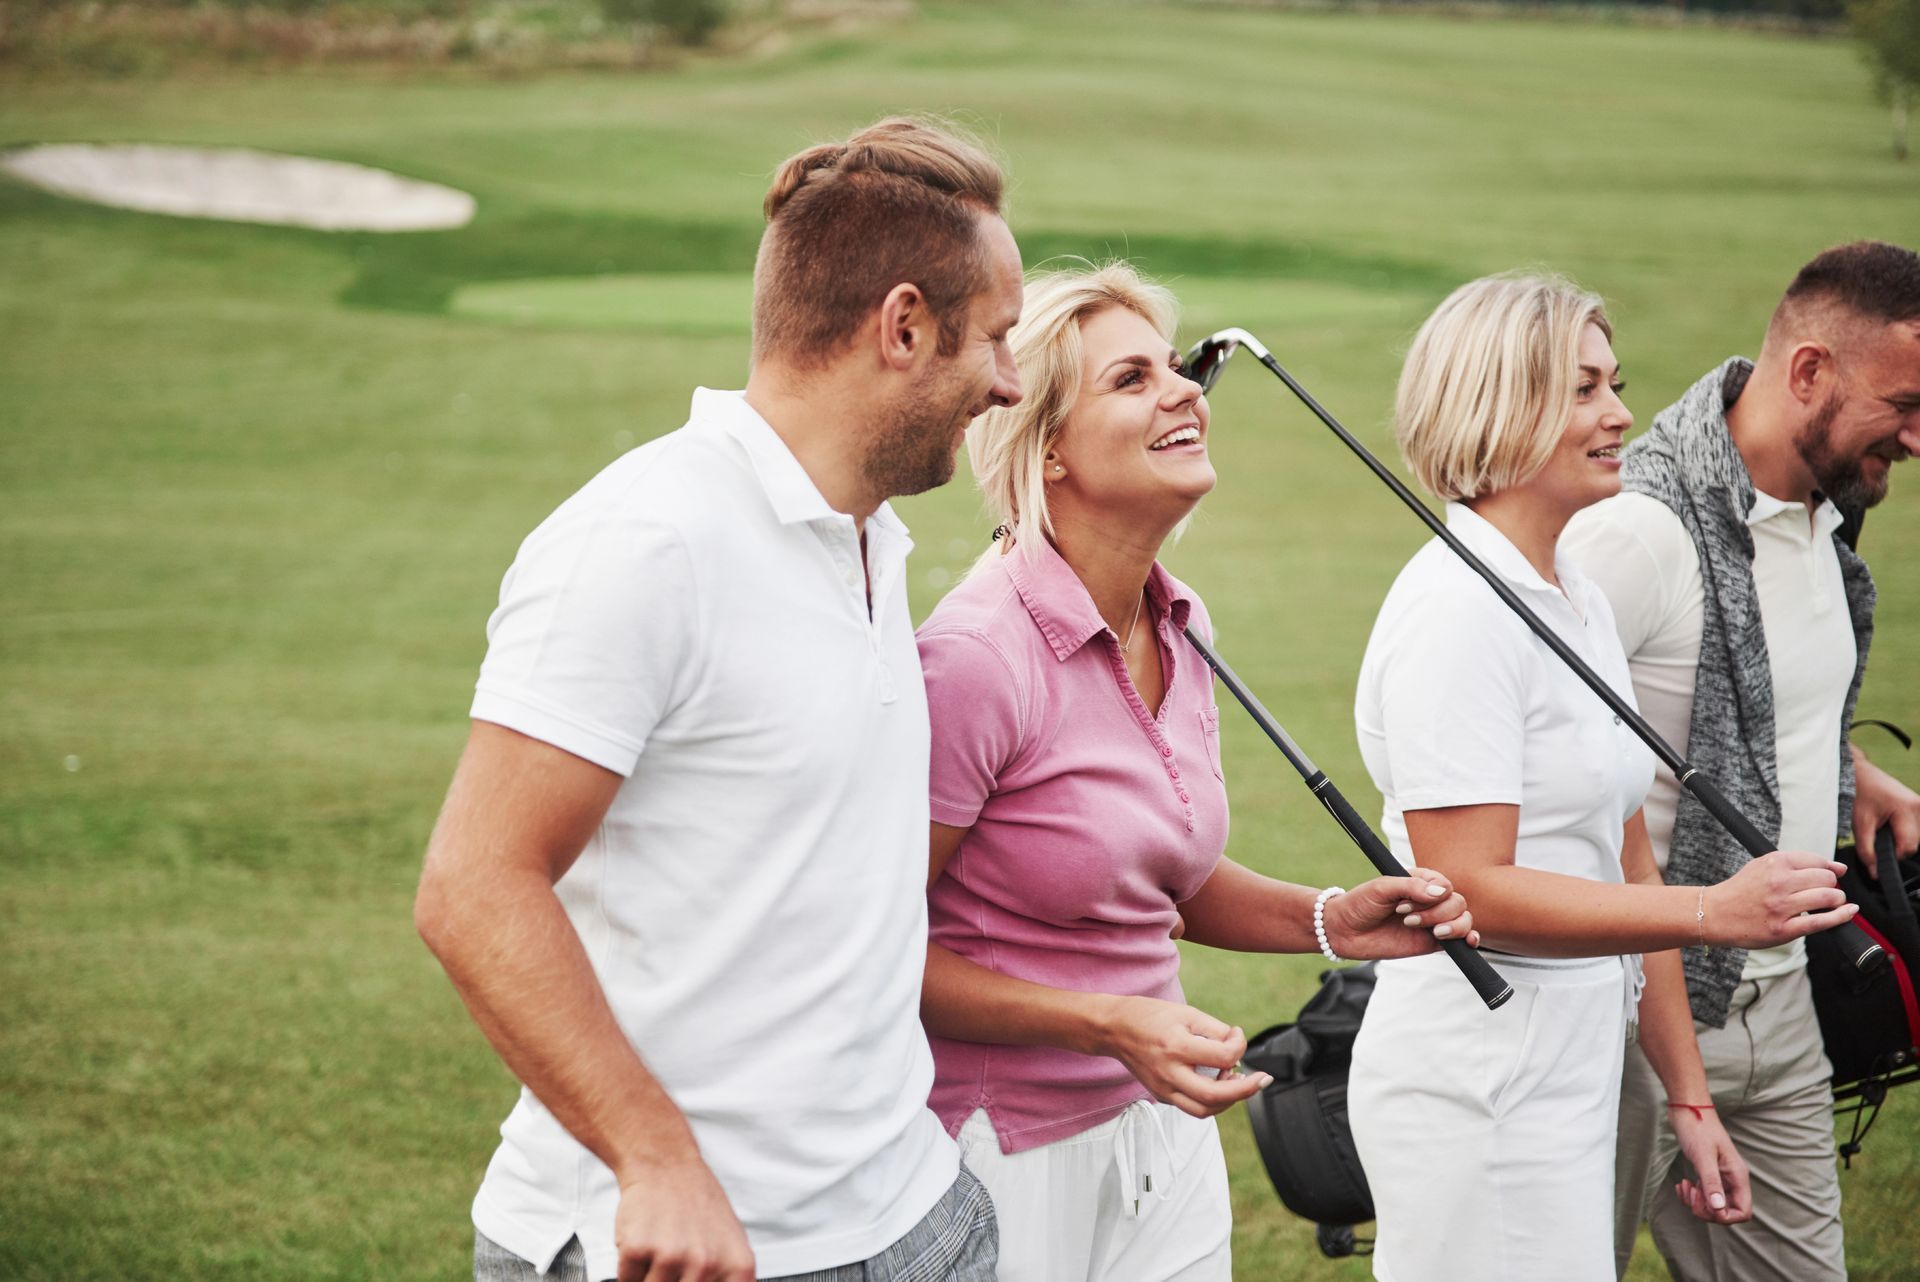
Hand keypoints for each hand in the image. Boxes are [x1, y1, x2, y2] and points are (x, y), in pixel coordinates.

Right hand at [614, 1157, 755, 1281]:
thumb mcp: (731, 1243)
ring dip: (649, 1277)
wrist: (665, 1165)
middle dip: (672, 1281)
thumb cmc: (697, 1203)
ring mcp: (672, 1258)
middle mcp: (706, 1265)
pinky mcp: (638, 1250)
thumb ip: (726, 1278)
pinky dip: (630, 1269)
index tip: (688, 1278)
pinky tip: (644, 1242)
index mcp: (737, 1267)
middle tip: (672, 1258)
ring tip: (659, 1251)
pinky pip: (627, 1279)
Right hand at [1096, 996, 1268, 1117]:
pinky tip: (1217, 1084)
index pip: (1222, 1057)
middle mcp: (1169, 1073)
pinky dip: (1211, 1101)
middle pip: (1216, 1096)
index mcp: (1176, 1047)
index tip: (1237, 1035)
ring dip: (1229, 1101)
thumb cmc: (1149, 1017)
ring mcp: (1163, 1089)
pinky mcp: (1161, 1096)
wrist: (1114, 1028)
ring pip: (1205, 1110)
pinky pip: (1192, 1107)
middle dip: (1245, 1089)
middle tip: (1261, 1079)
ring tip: (1237, 1083)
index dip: (1239, 1045)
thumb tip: (1237, 1045)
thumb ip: (1215, 1030)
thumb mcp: (1186, 1013)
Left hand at [1323, 873, 1478, 960]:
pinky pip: (1460, 939)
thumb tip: (1441, 892)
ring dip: (1450, 926)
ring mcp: (1433, 921)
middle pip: (1457, 903)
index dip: (1432, 895)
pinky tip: (1468, 941)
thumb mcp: (1381, 888)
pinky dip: (1469, 939)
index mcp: (1419, 882)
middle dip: (1436, 912)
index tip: (1403, 903)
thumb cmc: (1359, 904)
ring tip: (1428, 931)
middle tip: (1404, 918)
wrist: (1343, 931)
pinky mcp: (1432, 942)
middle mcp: (1429, 901)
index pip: (1445, 884)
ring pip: (1463, 919)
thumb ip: (1411, 887)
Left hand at [1667, 1105, 1751, 1225]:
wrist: (1687, 1108)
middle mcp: (1731, 1178)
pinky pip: (1703, 1194)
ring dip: (1697, 1203)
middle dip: (1707, 1210)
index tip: (1706, 1206)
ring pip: (1713, 1204)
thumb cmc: (1697, 1128)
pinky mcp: (1707, 1172)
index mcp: (1737, 1176)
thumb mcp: (1703, 1156)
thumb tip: (1718, 1209)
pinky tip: (1682, 1184)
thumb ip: (1711, 1183)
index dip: (1725, 1216)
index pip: (1743, 1211)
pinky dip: (1692, 1195)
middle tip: (1691, 1195)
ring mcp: (1720, 1176)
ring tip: (1684, 1187)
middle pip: (1726, 1211)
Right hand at [1706, 850, 1854, 948]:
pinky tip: (1848, 912)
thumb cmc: (1740, 890)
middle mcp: (1779, 882)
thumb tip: (1840, 868)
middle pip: (1827, 879)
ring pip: (1828, 898)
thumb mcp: (1763, 866)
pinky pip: (1821, 922)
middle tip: (1825, 893)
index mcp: (1774, 863)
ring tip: (1829, 904)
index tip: (1830, 877)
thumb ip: (1799, 864)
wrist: (1713, 913)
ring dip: (1837, 901)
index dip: (1829, 870)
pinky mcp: (1783, 929)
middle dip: (1833, 886)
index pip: (1817, 861)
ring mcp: (1781, 907)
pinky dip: (1841, 917)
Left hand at [1852, 751, 1919, 878]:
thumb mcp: (1860, 824)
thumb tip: (1875, 873)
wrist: (1857, 772)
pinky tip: (1889, 823)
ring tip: (1881, 826)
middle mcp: (1919, 806)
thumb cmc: (1857, 794)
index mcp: (1908, 809)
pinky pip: (1914, 827)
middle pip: (1914, 843)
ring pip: (1915, 836)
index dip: (1892, 855)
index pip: (1908, 847)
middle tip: (1876, 835)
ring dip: (1899, 837)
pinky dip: (1902, 830)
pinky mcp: (1917, 804)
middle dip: (1895, 845)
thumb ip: (1867, 851)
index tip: (1877, 854)